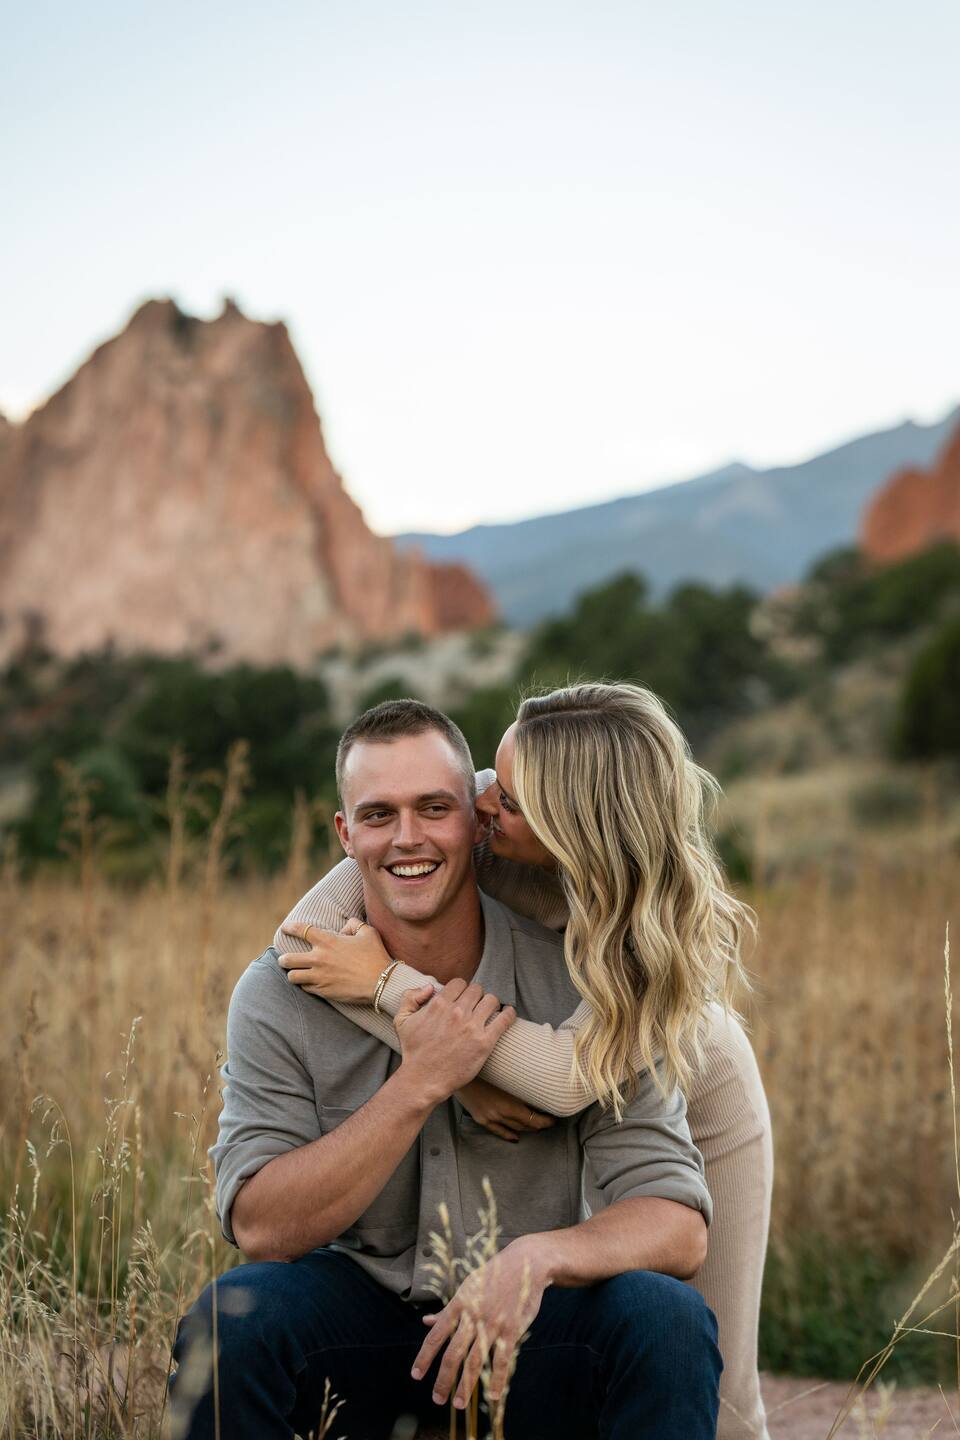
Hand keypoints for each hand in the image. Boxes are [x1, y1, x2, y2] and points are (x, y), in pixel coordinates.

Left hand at [279, 918, 387, 1002]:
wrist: (381, 982)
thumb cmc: (375, 955)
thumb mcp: (368, 932)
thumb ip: (354, 924)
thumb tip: (344, 928)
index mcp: (328, 941)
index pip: (301, 930)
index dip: (290, 927)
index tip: (285, 928)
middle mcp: (319, 958)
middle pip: (287, 959)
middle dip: (283, 959)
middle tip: (284, 959)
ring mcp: (319, 976)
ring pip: (292, 976)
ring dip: (292, 974)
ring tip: (295, 973)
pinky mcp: (323, 991)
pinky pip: (305, 988)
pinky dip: (305, 985)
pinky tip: (309, 983)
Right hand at [393, 980, 515, 1102]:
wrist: (423, 1080)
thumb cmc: (413, 1052)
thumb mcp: (402, 1021)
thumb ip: (410, 997)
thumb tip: (430, 987)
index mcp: (439, 1004)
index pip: (459, 983)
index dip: (461, 989)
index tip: (462, 998)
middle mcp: (457, 1012)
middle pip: (477, 990)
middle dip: (476, 996)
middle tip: (475, 1007)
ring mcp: (472, 1027)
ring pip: (491, 1000)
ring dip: (490, 1004)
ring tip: (490, 1012)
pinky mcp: (484, 1042)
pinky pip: (504, 1019)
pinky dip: (509, 1014)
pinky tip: (508, 1013)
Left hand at [412, 1236, 550, 1409]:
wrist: (526, 1263)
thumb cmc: (494, 1275)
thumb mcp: (467, 1287)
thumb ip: (448, 1310)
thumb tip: (426, 1322)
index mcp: (459, 1304)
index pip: (436, 1336)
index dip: (424, 1357)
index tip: (416, 1375)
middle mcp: (473, 1316)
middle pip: (453, 1354)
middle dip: (443, 1379)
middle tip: (436, 1399)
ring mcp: (493, 1324)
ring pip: (475, 1360)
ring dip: (465, 1385)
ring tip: (458, 1404)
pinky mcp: (512, 1329)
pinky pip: (502, 1359)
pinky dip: (497, 1379)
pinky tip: (491, 1394)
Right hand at [456, 1078, 555, 1142]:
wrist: (460, 1070)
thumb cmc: (485, 1066)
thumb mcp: (508, 1074)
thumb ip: (521, 1083)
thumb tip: (538, 1084)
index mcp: (511, 1104)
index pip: (535, 1120)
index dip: (546, 1121)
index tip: (554, 1119)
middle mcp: (502, 1114)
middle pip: (525, 1125)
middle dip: (538, 1124)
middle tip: (547, 1122)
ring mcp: (490, 1118)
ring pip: (513, 1129)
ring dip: (525, 1129)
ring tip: (535, 1127)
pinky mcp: (481, 1118)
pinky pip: (497, 1131)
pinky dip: (508, 1135)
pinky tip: (515, 1137)